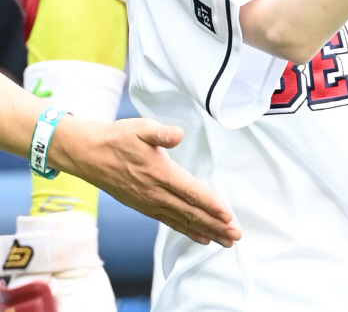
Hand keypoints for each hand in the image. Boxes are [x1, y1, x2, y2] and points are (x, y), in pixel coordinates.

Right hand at [55, 116, 240, 246]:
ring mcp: (149, 202)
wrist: (89, 155)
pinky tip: (201, 238)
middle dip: (215, 225)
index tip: (228, 216)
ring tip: (225, 241)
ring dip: (206, 231)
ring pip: (182, 221)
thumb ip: (161, 133)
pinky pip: (170, 222)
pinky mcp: (144, 206)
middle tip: (235, 236)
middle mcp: (156, 193)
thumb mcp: (141, 128)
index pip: (191, 192)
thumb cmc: (117, 138)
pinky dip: (187, 231)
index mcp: (160, 173)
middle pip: (191, 212)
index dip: (211, 204)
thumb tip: (178, 134)